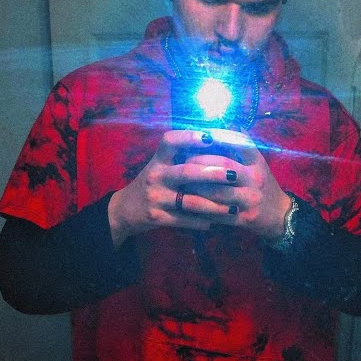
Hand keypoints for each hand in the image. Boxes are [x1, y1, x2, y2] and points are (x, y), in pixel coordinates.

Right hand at [108, 130, 259, 246]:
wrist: (125, 209)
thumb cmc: (153, 183)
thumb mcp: (160, 165)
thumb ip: (181, 156)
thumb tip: (214, 141)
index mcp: (158, 160)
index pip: (171, 141)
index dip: (190, 137)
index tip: (211, 137)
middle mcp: (155, 176)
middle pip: (187, 171)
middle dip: (213, 173)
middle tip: (235, 175)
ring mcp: (156, 197)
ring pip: (190, 201)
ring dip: (215, 206)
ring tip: (234, 209)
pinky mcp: (156, 217)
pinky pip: (184, 220)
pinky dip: (201, 222)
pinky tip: (215, 223)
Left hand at [180, 129, 292, 239]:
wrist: (279, 214)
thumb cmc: (262, 184)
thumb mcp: (257, 162)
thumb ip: (242, 145)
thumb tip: (228, 120)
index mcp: (258, 163)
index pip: (239, 143)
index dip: (219, 136)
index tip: (201, 134)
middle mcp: (255, 179)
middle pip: (224, 165)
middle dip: (200, 160)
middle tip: (182, 157)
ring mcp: (249, 200)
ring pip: (217, 191)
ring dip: (195, 185)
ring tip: (181, 180)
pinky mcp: (242, 219)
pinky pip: (216, 213)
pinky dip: (200, 208)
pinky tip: (188, 202)